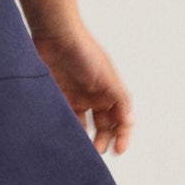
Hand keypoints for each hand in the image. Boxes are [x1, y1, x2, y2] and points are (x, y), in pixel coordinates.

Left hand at [32, 23, 135, 155]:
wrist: (54, 33)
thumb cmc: (83, 49)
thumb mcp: (106, 75)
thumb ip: (118, 98)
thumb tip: (130, 120)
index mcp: (110, 90)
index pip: (121, 118)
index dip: (123, 135)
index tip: (119, 150)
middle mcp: (95, 95)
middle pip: (103, 125)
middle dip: (103, 140)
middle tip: (97, 152)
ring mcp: (77, 95)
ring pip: (84, 124)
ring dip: (85, 137)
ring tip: (81, 148)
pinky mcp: (58, 95)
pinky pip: (64, 116)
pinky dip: (67, 127)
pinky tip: (66, 136)